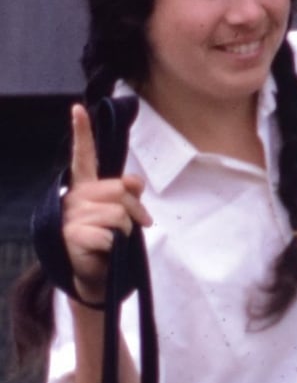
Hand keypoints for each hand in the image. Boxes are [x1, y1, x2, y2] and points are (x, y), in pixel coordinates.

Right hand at [61, 104, 151, 302]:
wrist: (94, 275)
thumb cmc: (109, 240)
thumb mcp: (121, 214)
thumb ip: (127, 194)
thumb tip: (134, 182)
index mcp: (85, 188)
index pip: (84, 157)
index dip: (82, 133)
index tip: (78, 108)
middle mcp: (74, 197)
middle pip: (119, 190)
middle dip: (136, 209)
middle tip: (140, 225)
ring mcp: (71, 216)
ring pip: (118, 214)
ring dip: (127, 230)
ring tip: (116, 240)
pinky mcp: (72, 235)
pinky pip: (110, 234)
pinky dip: (115, 245)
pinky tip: (103, 250)